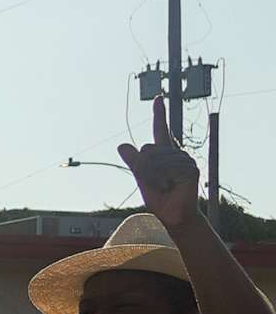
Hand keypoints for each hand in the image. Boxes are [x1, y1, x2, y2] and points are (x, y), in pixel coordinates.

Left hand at [119, 94, 200, 231]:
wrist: (173, 215)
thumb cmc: (159, 197)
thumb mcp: (142, 178)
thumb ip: (134, 162)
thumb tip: (122, 145)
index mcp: (163, 153)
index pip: (161, 129)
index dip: (159, 114)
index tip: (158, 98)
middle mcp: (175, 153)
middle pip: (147, 149)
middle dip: (142, 168)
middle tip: (153, 182)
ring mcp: (184, 159)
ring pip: (154, 158)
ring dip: (152, 176)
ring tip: (163, 186)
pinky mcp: (191, 168)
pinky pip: (167, 168)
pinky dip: (163, 180)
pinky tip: (171, 187)